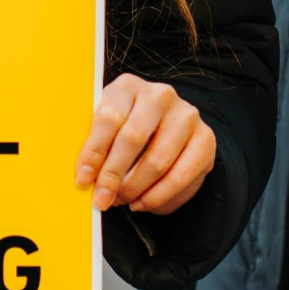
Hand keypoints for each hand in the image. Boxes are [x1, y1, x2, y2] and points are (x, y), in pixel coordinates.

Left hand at [75, 74, 216, 214]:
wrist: (168, 121)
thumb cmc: (126, 125)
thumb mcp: (108, 124)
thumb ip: (95, 141)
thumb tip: (83, 177)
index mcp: (129, 86)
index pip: (108, 118)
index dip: (93, 152)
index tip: (83, 180)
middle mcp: (160, 95)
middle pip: (133, 138)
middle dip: (113, 176)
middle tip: (102, 200)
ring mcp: (186, 115)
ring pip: (158, 161)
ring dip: (136, 189)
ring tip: (122, 201)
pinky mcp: (206, 139)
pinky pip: (182, 176)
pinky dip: (159, 196)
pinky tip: (143, 203)